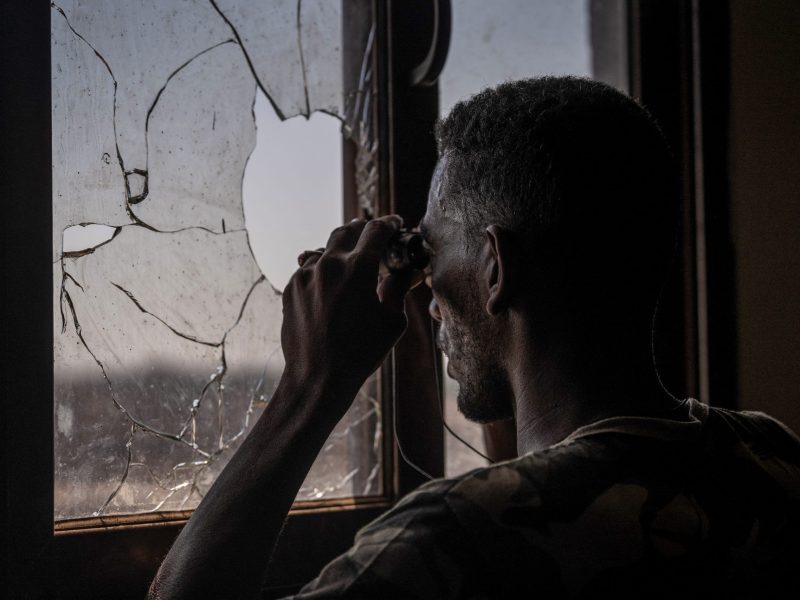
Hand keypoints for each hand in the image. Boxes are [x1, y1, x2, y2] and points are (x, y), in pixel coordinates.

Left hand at [281, 216, 422, 407]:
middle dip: (363, 229)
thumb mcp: (392, 321)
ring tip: (351, 258)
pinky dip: (323, 268)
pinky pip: (309, 268)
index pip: (376, 230)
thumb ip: (399, 288)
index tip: (395, 224)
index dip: (389, 224)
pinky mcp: (291, 288)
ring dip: (341, 249)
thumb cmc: (361, 352)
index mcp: (358, 268)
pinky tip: (331, 282)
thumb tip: (412, 271)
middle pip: (347, 231)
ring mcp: (306, 275)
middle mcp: (329, 264)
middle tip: (374, 235)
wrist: (318, 377)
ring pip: (325, 248)